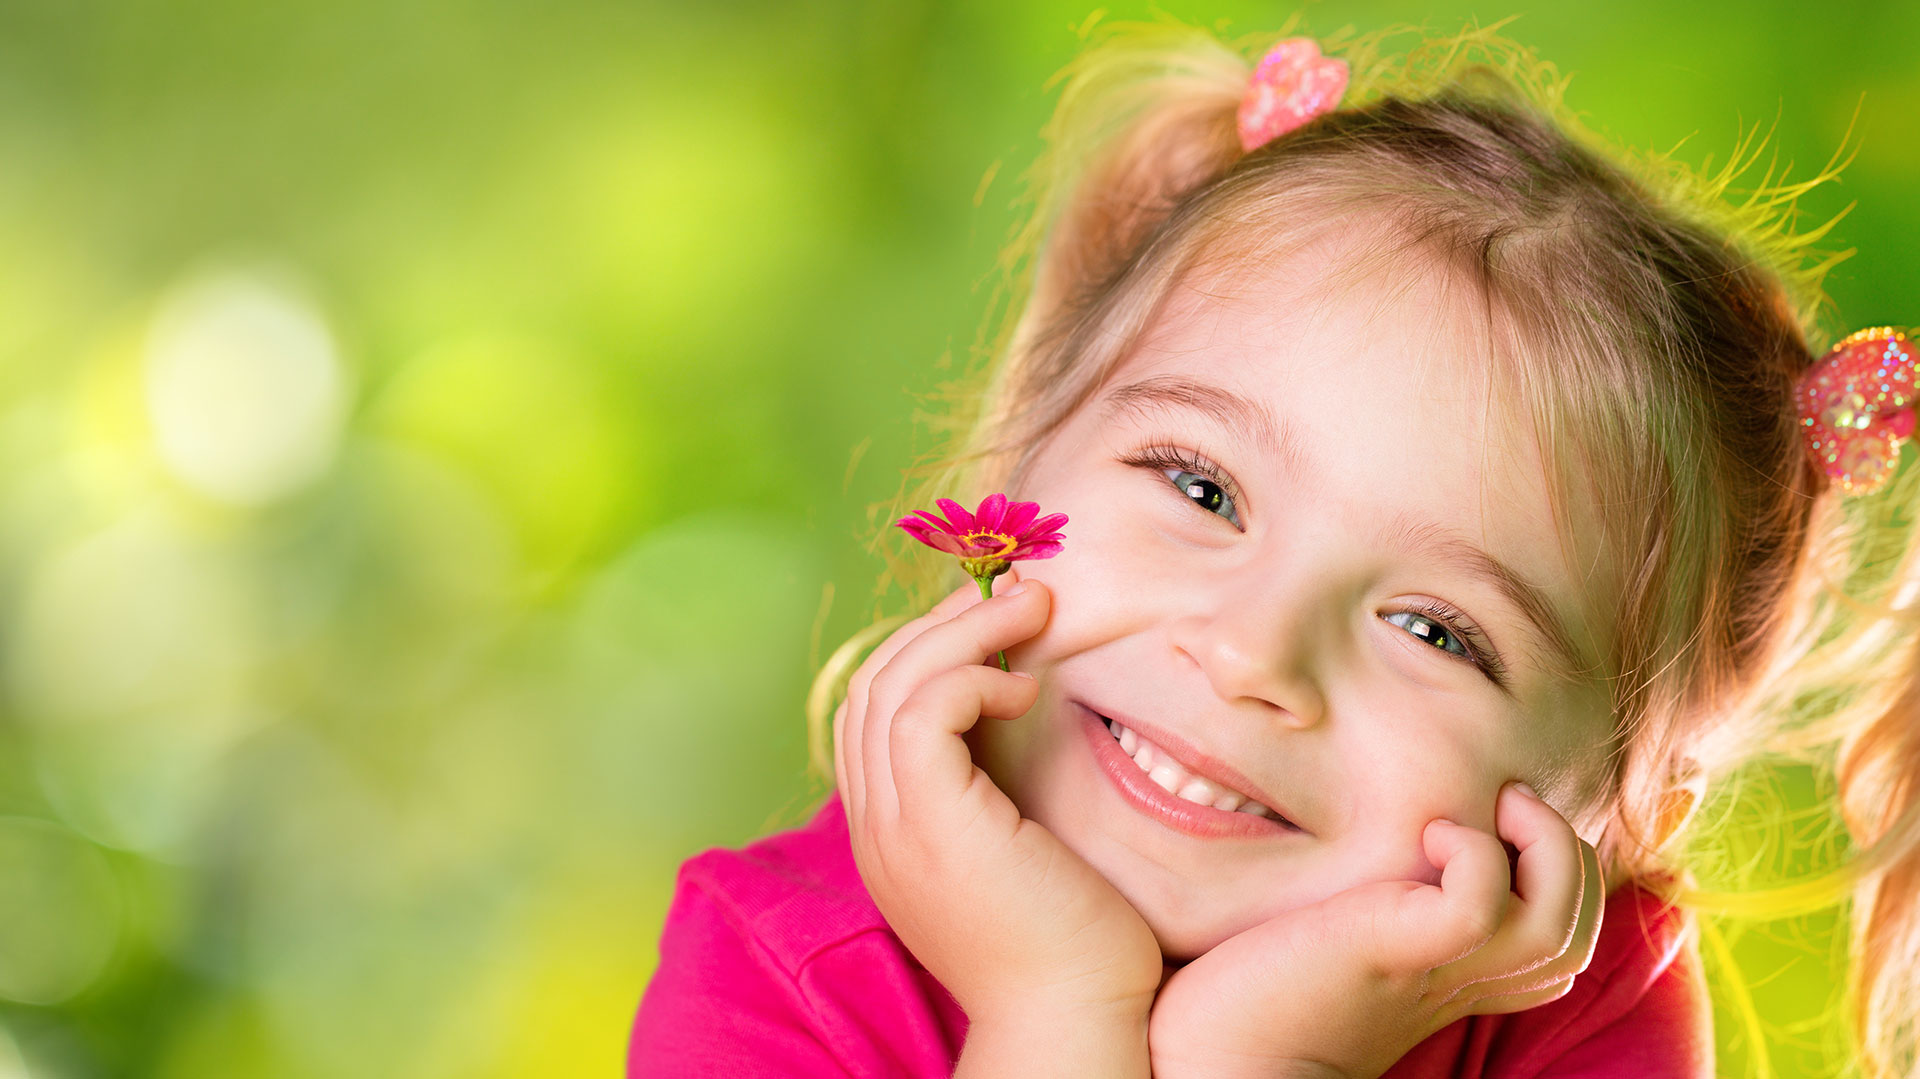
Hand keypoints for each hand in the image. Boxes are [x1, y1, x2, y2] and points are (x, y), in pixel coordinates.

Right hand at [833, 574, 1165, 1025]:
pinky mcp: (931, 825)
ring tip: (1033, 608)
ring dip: (963, 629)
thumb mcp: (1021, 847)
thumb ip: (997, 786)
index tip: (997, 624)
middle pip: (871, 682)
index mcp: (890, 831)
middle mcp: (875, 826)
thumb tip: (1018, 702)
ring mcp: (894, 826)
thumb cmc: (1074, 941)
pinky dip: (970, 677)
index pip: (873, 708)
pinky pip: (923, 713)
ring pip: (891, 683)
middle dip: (941, 622)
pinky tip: (1024, 689)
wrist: (1075, 1021)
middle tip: (1017, 594)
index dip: (927, 649)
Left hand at [1146, 783, 1603, 1078]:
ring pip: (1557, 922)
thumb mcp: (1339, 935)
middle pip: (1576, 928)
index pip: (1564, 934)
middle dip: (1564, 849)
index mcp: (1455, 976)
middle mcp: (1461, 979)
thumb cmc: (1253, 995)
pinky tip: (1426, 834)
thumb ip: (1374, 902)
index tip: (1497, 819)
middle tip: (1502, 804)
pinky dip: (1471, 854)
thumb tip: (1367, 843)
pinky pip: (1479, 907)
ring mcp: (1434, 969)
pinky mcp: (1394, 954)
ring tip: (1486, 811)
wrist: (1215, 1058)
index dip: (1559, 870)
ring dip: (1540, 843)